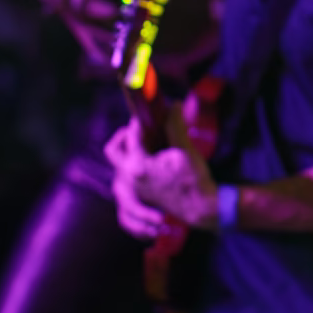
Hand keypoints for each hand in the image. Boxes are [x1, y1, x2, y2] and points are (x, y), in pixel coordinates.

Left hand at [105, 118, 221, 235]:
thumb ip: (175, 126)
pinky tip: (140, 169)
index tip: (148, 115)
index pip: (131, 135)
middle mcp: (129, 179)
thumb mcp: (185, 150)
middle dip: (123, 136)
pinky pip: (122, 185)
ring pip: (117, 167)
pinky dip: (127, 178)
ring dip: (125, 154)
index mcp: (138, 165)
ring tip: (142, 146)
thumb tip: (174, 105)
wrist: (200, 208)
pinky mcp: (138, 198)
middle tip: (137, 129)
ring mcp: (132, 191)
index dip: (139, 122)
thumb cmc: (193, 179)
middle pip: (113, 150)